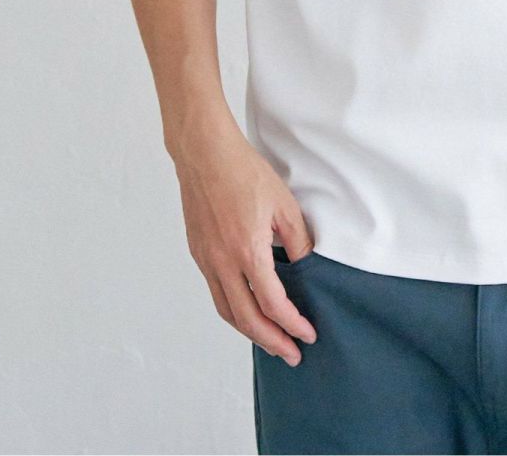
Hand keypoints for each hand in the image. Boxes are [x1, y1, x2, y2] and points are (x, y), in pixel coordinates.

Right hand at [171, 125, 318, 363]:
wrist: (204, 153)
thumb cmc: (244, 172)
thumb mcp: (283, 204)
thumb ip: (297, 241)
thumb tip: (306, 267)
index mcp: (247, 251)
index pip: (272, 304)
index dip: (292, 324)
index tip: (308, 334)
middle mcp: (222, 262)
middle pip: (247, 319)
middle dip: (271, 341)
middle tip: (292, 354)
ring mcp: (206, 259)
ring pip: (227, 310)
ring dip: (250, 331)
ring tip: (271, 340)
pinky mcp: (198, 252)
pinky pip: (216, 292)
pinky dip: (234, 309)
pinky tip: (248, 307)